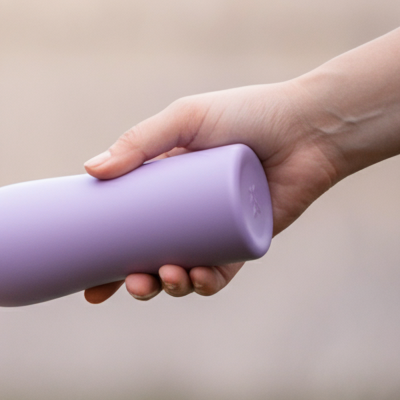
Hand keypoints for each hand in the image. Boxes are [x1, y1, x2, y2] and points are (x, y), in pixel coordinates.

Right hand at [81, 79, 346, 302]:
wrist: (309, 126)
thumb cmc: (247, 113)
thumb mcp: (185, 119)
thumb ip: (137, 141)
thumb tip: (90, 171)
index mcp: (162, 187)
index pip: (125, 229)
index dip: (105, 260)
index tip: (90, 285)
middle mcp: (184, 213)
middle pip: (149, 259)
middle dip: (136, 282)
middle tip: (133, 285)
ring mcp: (214, 230)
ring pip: (183, 272)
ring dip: (170, 287)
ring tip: (168, 276)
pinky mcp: (245, 242)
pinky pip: (222, 274)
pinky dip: (207, 283)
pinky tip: (198, 280)